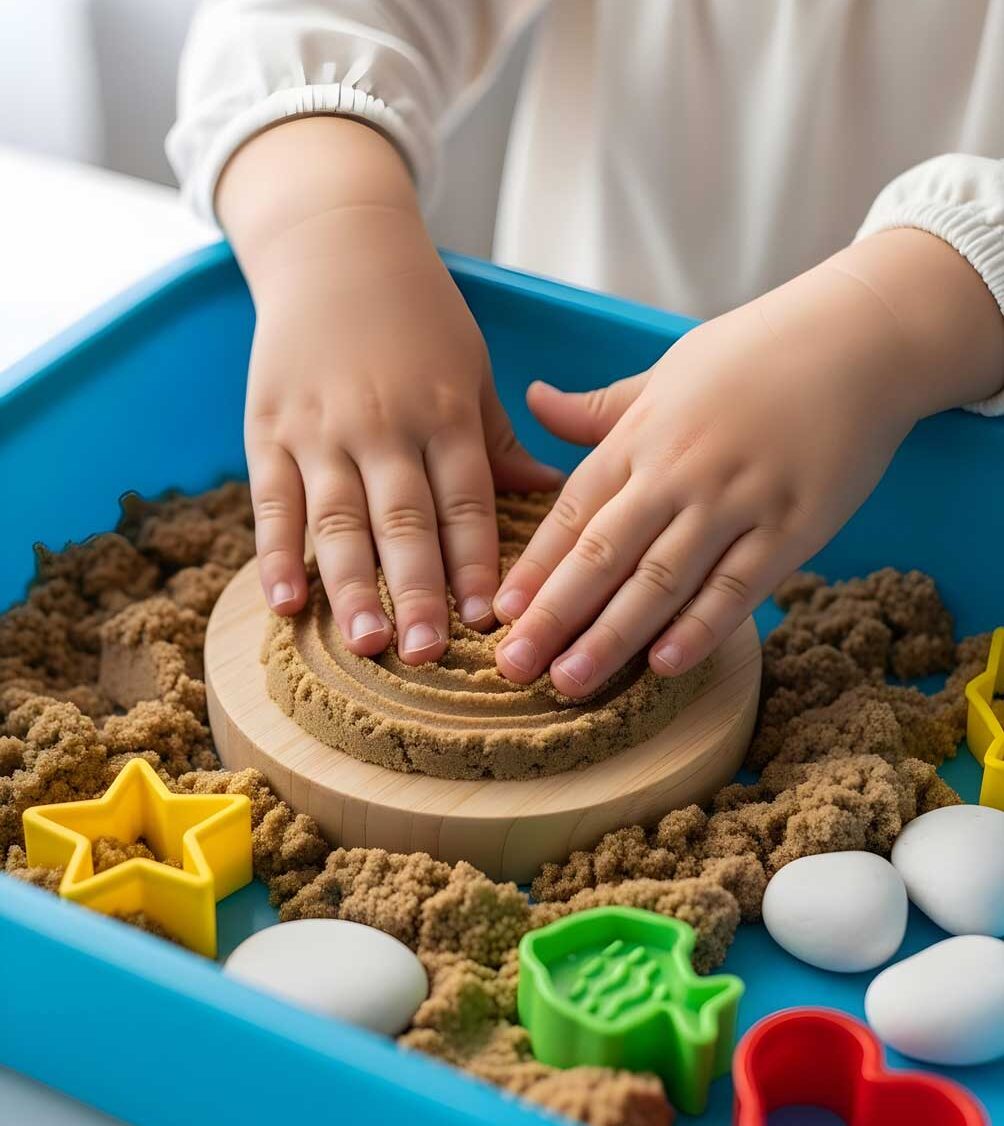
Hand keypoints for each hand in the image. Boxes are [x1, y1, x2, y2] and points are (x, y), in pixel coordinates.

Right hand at [218, 118, 561, 662]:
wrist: (334, 247)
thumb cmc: (418, 315)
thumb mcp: (470, 368)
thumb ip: (499, 440)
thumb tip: (554, 494)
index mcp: (442, 412)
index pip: (464, 501)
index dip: (475, 562)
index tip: (487, 620)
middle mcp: (382, 425)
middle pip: (402, 520)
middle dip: (417, 590)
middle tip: (428, 654)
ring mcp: (320, 429)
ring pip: (336, 519)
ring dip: (350, 586)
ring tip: (366, 643)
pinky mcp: (268, 430)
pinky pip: (271, 502)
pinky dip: (275, 555)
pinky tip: (285, 603)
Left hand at [493, 229, 1003, 694]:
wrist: (859, 338)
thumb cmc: (752, 356)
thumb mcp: (665, 372)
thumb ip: (599, 409)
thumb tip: (534, 400)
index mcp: (640, 437)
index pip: (572, 513)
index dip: (534, 567)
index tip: (498, 614)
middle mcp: (678, 472)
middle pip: (604, 554)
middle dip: (554, 614)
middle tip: (514, 665)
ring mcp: (736, 501)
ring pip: (662, 579)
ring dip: (612, 635)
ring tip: (571, 680)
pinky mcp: (794, 526)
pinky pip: (740, 586)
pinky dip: (701, 627)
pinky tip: (664, 665)